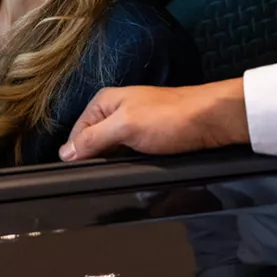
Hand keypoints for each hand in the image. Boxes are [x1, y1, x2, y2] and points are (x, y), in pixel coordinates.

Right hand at [59, 79, 250, 160]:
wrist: (211, 121)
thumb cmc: (170, 118)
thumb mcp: (125, 126)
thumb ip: (93, 138)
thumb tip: (65, 153)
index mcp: (104, 102)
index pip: (75, 134)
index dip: (76, 154)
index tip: (82, 173)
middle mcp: (114, 111)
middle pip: (91, 142)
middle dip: (96, 159)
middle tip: (104, 175)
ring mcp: (131, 125)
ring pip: (110, 150)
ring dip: (113, 162)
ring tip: (120, 172)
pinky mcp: (147, 138)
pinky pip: (127, 154)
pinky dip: (128, 162)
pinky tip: (133, 169)